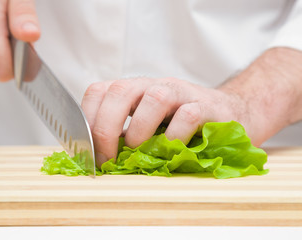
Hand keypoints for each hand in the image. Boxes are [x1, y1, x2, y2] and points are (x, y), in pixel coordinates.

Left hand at [83, 47, 301, 166]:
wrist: (230, 114)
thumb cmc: (184, 126)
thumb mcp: (148, 128)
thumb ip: (125, 137)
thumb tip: (97, 159)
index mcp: (134, 91)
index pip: (99, 91)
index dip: (87, 119)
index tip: (90, 152)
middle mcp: (154, 86)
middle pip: (120, 91)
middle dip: (105, 127)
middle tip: (108, 157)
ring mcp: (182, 93)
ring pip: (155, 97)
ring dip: (140, 130)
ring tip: (140, 152)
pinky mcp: (207, 106)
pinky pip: (188, 115)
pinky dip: (175, 136)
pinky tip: (173, 149)